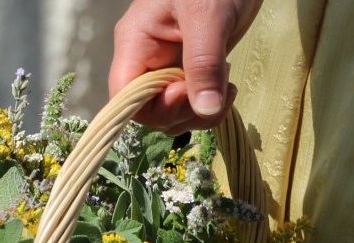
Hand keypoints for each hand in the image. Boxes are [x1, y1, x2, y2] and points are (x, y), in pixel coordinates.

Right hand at [109, 0, 261, 133]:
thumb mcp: (207, 17)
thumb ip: (204, 63)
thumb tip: (205, 109)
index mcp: (136, 42)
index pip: (124, 97)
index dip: (154, 108)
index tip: (187, 92)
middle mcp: (146, 59)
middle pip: (148, 111)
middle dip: (181, 114)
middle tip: (215, 94)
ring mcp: (168, 67)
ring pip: (170, 113)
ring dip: (199, 113)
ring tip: (227, 89)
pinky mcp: (190, 71)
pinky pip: (190, 104)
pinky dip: (210, 106)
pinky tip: (228, 87)